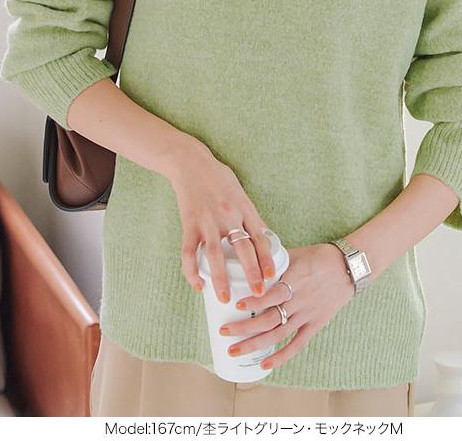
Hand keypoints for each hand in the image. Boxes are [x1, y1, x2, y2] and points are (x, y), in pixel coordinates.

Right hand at [165, 136, 275, 303]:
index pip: (260, 236)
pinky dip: (191, 271)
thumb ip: (250, 215)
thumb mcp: (240, 193)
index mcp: (244, 207)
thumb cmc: (218, 178)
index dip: (267, 258)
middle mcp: (228, 215)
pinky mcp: (189, 223)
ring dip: (221, 278)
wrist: (190, 163)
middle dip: (252, 273)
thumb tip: (263, 238)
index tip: (272, 276)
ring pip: (215, 254)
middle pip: (243, 248)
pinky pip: (189, 252)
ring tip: (226, 298)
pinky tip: (197, 285)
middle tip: (258, 293)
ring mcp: (208, 220)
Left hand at [217, 242, 357, 371]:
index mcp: (294, 280)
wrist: (349, 267)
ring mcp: (307, 314)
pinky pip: (297, 344)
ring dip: (255, 344)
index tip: (236, 304)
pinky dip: (281, 356)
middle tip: (224, 331)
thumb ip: (273, 260)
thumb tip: (248, 258)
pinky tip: (264, 363)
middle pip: (270, 319)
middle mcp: (299, 300)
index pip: (273, 294)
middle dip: (245, 327)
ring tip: (233, 350)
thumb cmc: (319, 256)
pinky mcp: (315, 324)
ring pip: (278, 334)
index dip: (255, 301)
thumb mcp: (295, 253)